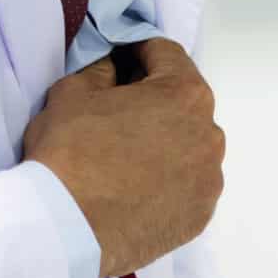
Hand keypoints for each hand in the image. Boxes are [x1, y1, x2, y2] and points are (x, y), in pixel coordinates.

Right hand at [22, 38, 225, 277]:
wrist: (68, 227)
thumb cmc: (69, 153)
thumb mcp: (72, 92)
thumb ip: (101, 70)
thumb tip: (113, 67)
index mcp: (185, 94)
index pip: (167, 55)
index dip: (138, 50)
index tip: (120, 58)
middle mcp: (209, 135)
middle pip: (183, 102)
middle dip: (153, 99)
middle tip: (118, 108)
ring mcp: (209, 179)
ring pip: (189, 146)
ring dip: (164, 141)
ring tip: (126, 154)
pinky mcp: (201, 214)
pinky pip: (188, 185)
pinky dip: (168, 180)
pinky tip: (136, 186)